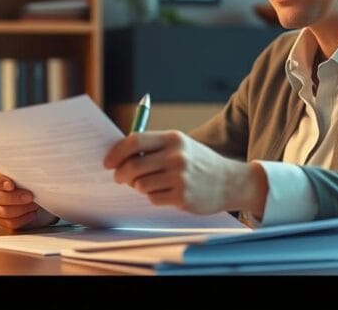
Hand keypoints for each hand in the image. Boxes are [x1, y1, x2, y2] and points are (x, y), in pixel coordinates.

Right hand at [0, 167, 58, 230]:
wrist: (39, 192)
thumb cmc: (31, 178)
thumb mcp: (29, 170)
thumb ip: (25, 169)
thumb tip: (34, 167)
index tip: (11, 185)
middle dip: (14, 198)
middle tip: (30, 196)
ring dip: (19, 210)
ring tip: (34, 205)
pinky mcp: (2, 219)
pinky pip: (7, 223)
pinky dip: (21, 219)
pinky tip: (31, 214)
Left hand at [102, 130, 266, 215]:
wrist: (229, 182)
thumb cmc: (198, 162)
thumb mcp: (180, 145)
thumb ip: (153, 147)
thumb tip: (119, 154)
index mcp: (174, 138)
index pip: (135, 141)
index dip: (116, 152)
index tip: (107, 162)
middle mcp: (176, 156)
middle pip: (133, 165)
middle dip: (121, 174)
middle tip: (119, 177)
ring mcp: (180, 178)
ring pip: (141, 184)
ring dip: (138, 186)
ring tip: (148, 184)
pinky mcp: (182, 198)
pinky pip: (153, 198)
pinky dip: (152, 196)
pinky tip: (164, 192)